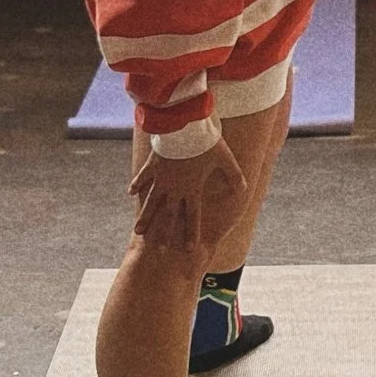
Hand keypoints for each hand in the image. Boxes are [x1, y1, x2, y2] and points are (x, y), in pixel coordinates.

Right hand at [129, 128, 245, 257]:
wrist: (184, 126)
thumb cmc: (207, 143)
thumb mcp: (225, 159)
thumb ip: (234, 175)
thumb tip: (244, 188)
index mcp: (192, 189)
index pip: (193, 217)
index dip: (192, 233)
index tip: (190, 250)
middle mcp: (174, 188)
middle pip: (168, 216)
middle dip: (164, 234)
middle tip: (158, 250)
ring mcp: (161, 178)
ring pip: (151, 203)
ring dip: (145, 218)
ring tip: (139, 231)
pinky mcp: (152, 164)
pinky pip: (142, 178)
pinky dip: (137, 185)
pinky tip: (130, 193)